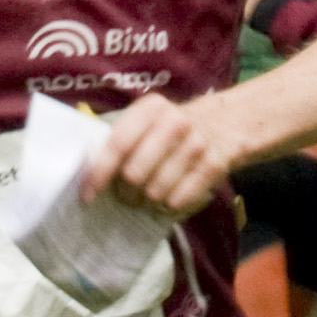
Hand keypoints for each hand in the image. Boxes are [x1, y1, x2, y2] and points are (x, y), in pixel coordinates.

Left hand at [80, 90, 236, 219]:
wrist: (228, 122)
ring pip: (155, 192)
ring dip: (147, 202)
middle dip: (125, 193)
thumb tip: (90, 173)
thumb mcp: (149, 119)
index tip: (88, 195)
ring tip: (149, 196)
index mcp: (150, 109)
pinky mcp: (213, 166)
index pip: (117, 145)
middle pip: (134, 175)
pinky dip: (168, 208)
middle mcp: (174, 123)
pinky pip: (178, 201)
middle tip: (127, 196)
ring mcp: (196, 145)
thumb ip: (122, 138)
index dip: (99, 174)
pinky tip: (168, 199)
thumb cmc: (175, 128)